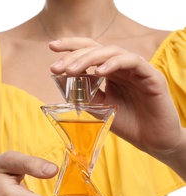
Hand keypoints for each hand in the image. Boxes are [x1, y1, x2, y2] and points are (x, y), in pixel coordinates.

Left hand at [49, 38, 183, 161]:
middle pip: (97, 49)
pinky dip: (114, 64)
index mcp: (110, 72)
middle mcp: (122, 67)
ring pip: (112, 52)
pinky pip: (133, 62)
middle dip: (74, 55)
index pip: (90, 52)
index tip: (51, 47)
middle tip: (56, 66)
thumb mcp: (98, 108)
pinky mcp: (151, 76)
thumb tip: (60, 81)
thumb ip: (83, 94)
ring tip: (72, 70)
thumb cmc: (126, 123)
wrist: (151, 141)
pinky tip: (99, 71)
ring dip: (89, 59)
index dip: (71, 47)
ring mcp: (137, 70)